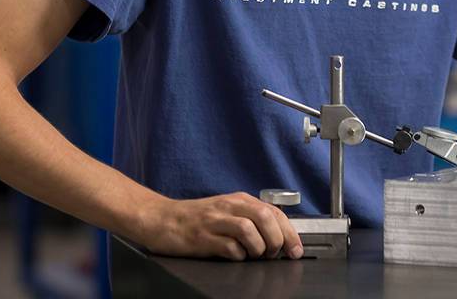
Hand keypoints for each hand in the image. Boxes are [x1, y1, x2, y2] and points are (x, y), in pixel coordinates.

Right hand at [143, 193, 303, 260]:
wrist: (160, 219)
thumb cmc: (194, 219)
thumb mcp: (225, 212)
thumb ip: (248, 219)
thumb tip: (277, 238)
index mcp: (238, 200)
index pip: (273, 212)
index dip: (289, 232)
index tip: (296, 250)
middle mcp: (228, 207)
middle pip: (265, 217)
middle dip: (276, 240)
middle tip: (272, 254)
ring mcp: (215, 221)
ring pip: (250, 231)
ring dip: (258, 249)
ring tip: (252, 256)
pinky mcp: (202, 238)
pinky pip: (230, 248)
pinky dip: (238, 256)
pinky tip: (234, 257)